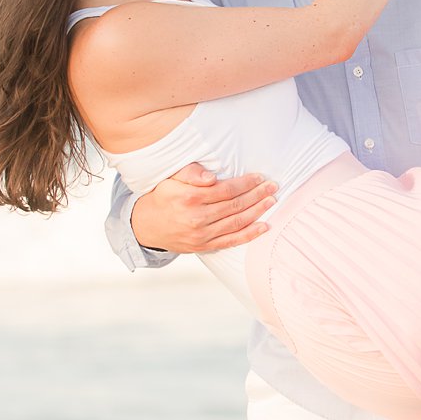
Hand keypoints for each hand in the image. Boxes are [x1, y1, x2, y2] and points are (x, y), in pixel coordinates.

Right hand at [131, 163, 276, 253]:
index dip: (246, 183)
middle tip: (273, 187)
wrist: (146, 226)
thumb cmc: (162, 197)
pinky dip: (250, 234)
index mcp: (189, 198)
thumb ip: (190, 173)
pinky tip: (264, 226)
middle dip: (257, 195)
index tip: (259, 177)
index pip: (226, 189)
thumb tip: (211, 178)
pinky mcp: (204, 246)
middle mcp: (197, 218)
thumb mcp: (171, 178)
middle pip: (235, 205)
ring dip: (258, 212)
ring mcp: (201, 235)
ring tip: (271, 201)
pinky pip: (231, 241)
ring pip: (236, 222)